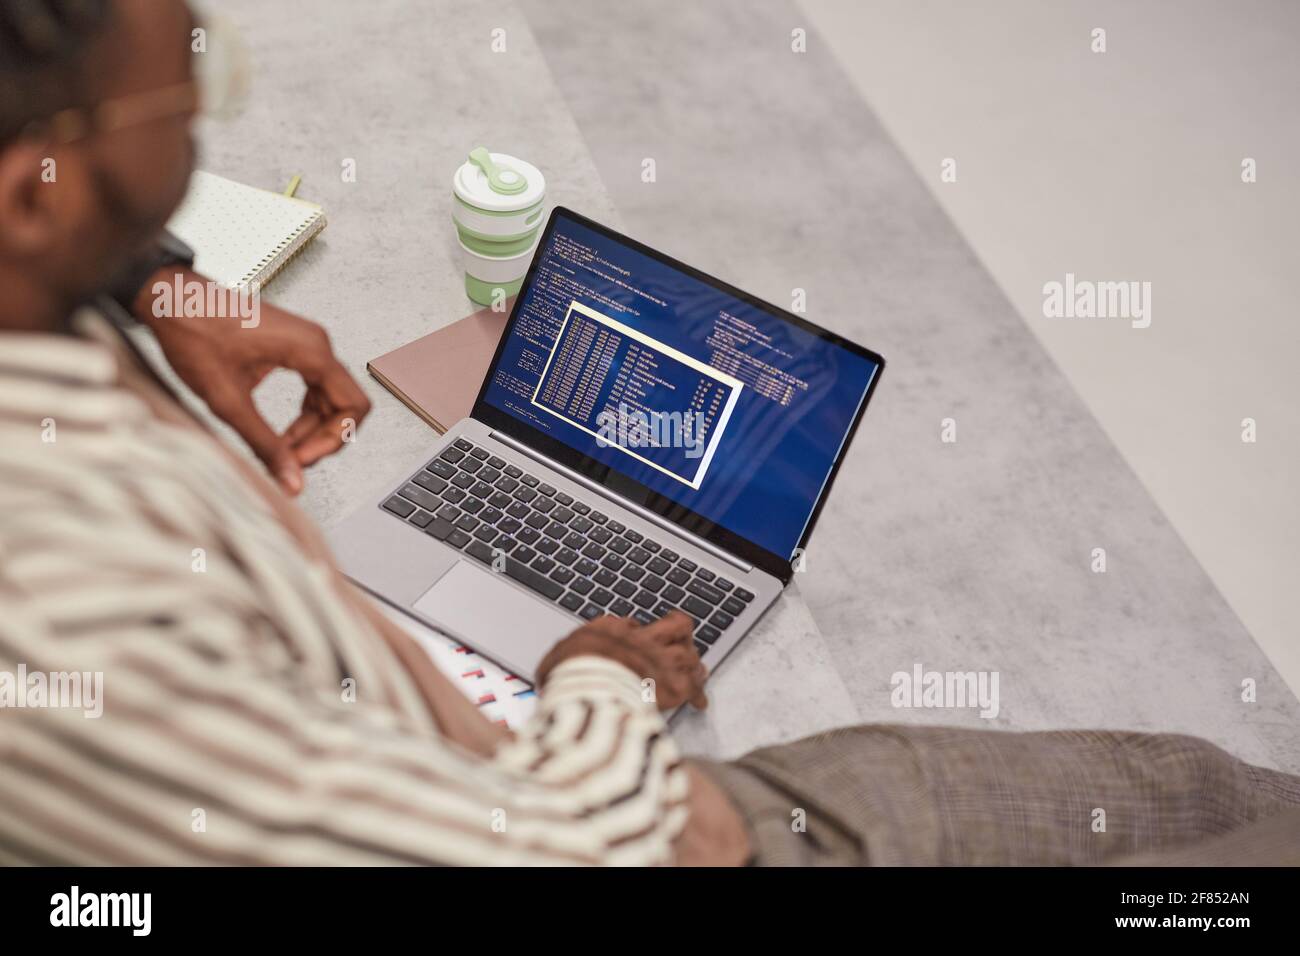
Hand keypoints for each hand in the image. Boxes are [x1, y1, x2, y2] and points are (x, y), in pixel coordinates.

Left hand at [136, 268, 370, 494]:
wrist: (169, 300)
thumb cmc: (193, 331)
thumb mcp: (229, 400)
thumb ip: (264, 443)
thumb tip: (290, 479)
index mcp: (310, 351)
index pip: (353, 406)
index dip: (333, 441)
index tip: (303, 460)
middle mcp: (314, 343)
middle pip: (344, 404)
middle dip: (322, 439)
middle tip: (292, 460)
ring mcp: (304, 343)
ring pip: (328, 398)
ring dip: (311, 429)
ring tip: (283, 449)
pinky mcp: (289, 346)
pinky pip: (312, 386)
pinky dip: (301, 414)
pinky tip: (280, 430)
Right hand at [537, 612, 708, 710]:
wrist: (588, 685)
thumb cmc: (569, 674)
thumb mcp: (555, 662)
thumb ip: (564, 660)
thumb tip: (556, 666)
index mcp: (614, 631)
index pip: (634, 626)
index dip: (638, 635)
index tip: (637, 642)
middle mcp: (643, 641)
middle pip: (677, 627)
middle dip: (681, 637)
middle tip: (681, 647)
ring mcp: (661, 662)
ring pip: (691, 654)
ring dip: (694, 666)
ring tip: (697, 673)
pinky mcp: (673, 686)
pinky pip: (694, 687)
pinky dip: (698, 695)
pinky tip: (700, 702)